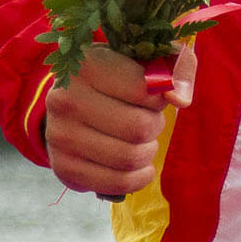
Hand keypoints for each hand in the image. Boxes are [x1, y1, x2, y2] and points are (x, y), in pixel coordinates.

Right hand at [43, 44, 196, 196]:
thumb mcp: (147, 58)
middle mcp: (64, 100)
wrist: (73, 102)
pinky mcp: (63, 168)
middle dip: (155, 125)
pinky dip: (139, 177)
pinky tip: (140, 166)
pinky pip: (117, 183)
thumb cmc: (119, 75)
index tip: (155, 95)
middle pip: (138, 127)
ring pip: (129, 157)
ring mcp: (59, 136)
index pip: (143, 89)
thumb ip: (175, 67)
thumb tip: (181, 100)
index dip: (160, 96)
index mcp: (86, 65)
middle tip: (149, 120)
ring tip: (143, 140)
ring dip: (148, 151)